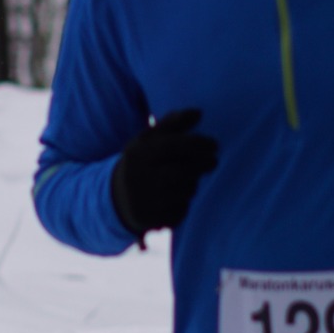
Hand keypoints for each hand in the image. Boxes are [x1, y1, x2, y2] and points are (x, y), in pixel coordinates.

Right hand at [111, 108, 219, 235]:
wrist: (118, 198)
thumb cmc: (143, 162)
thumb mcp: (150, 139)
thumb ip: (174, 123)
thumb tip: (198, 112)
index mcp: (139, 154)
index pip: (175, 146)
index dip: (199, 144)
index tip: (214, 145)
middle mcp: (141, 178)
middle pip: (185, 171)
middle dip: (203, 165)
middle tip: (213, 161)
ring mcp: (146, 201)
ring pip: (186, 191)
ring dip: (193, 183)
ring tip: (186, 178)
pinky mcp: (153, 220)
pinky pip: (182, 210)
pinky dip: (184, 202)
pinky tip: (176, 196)